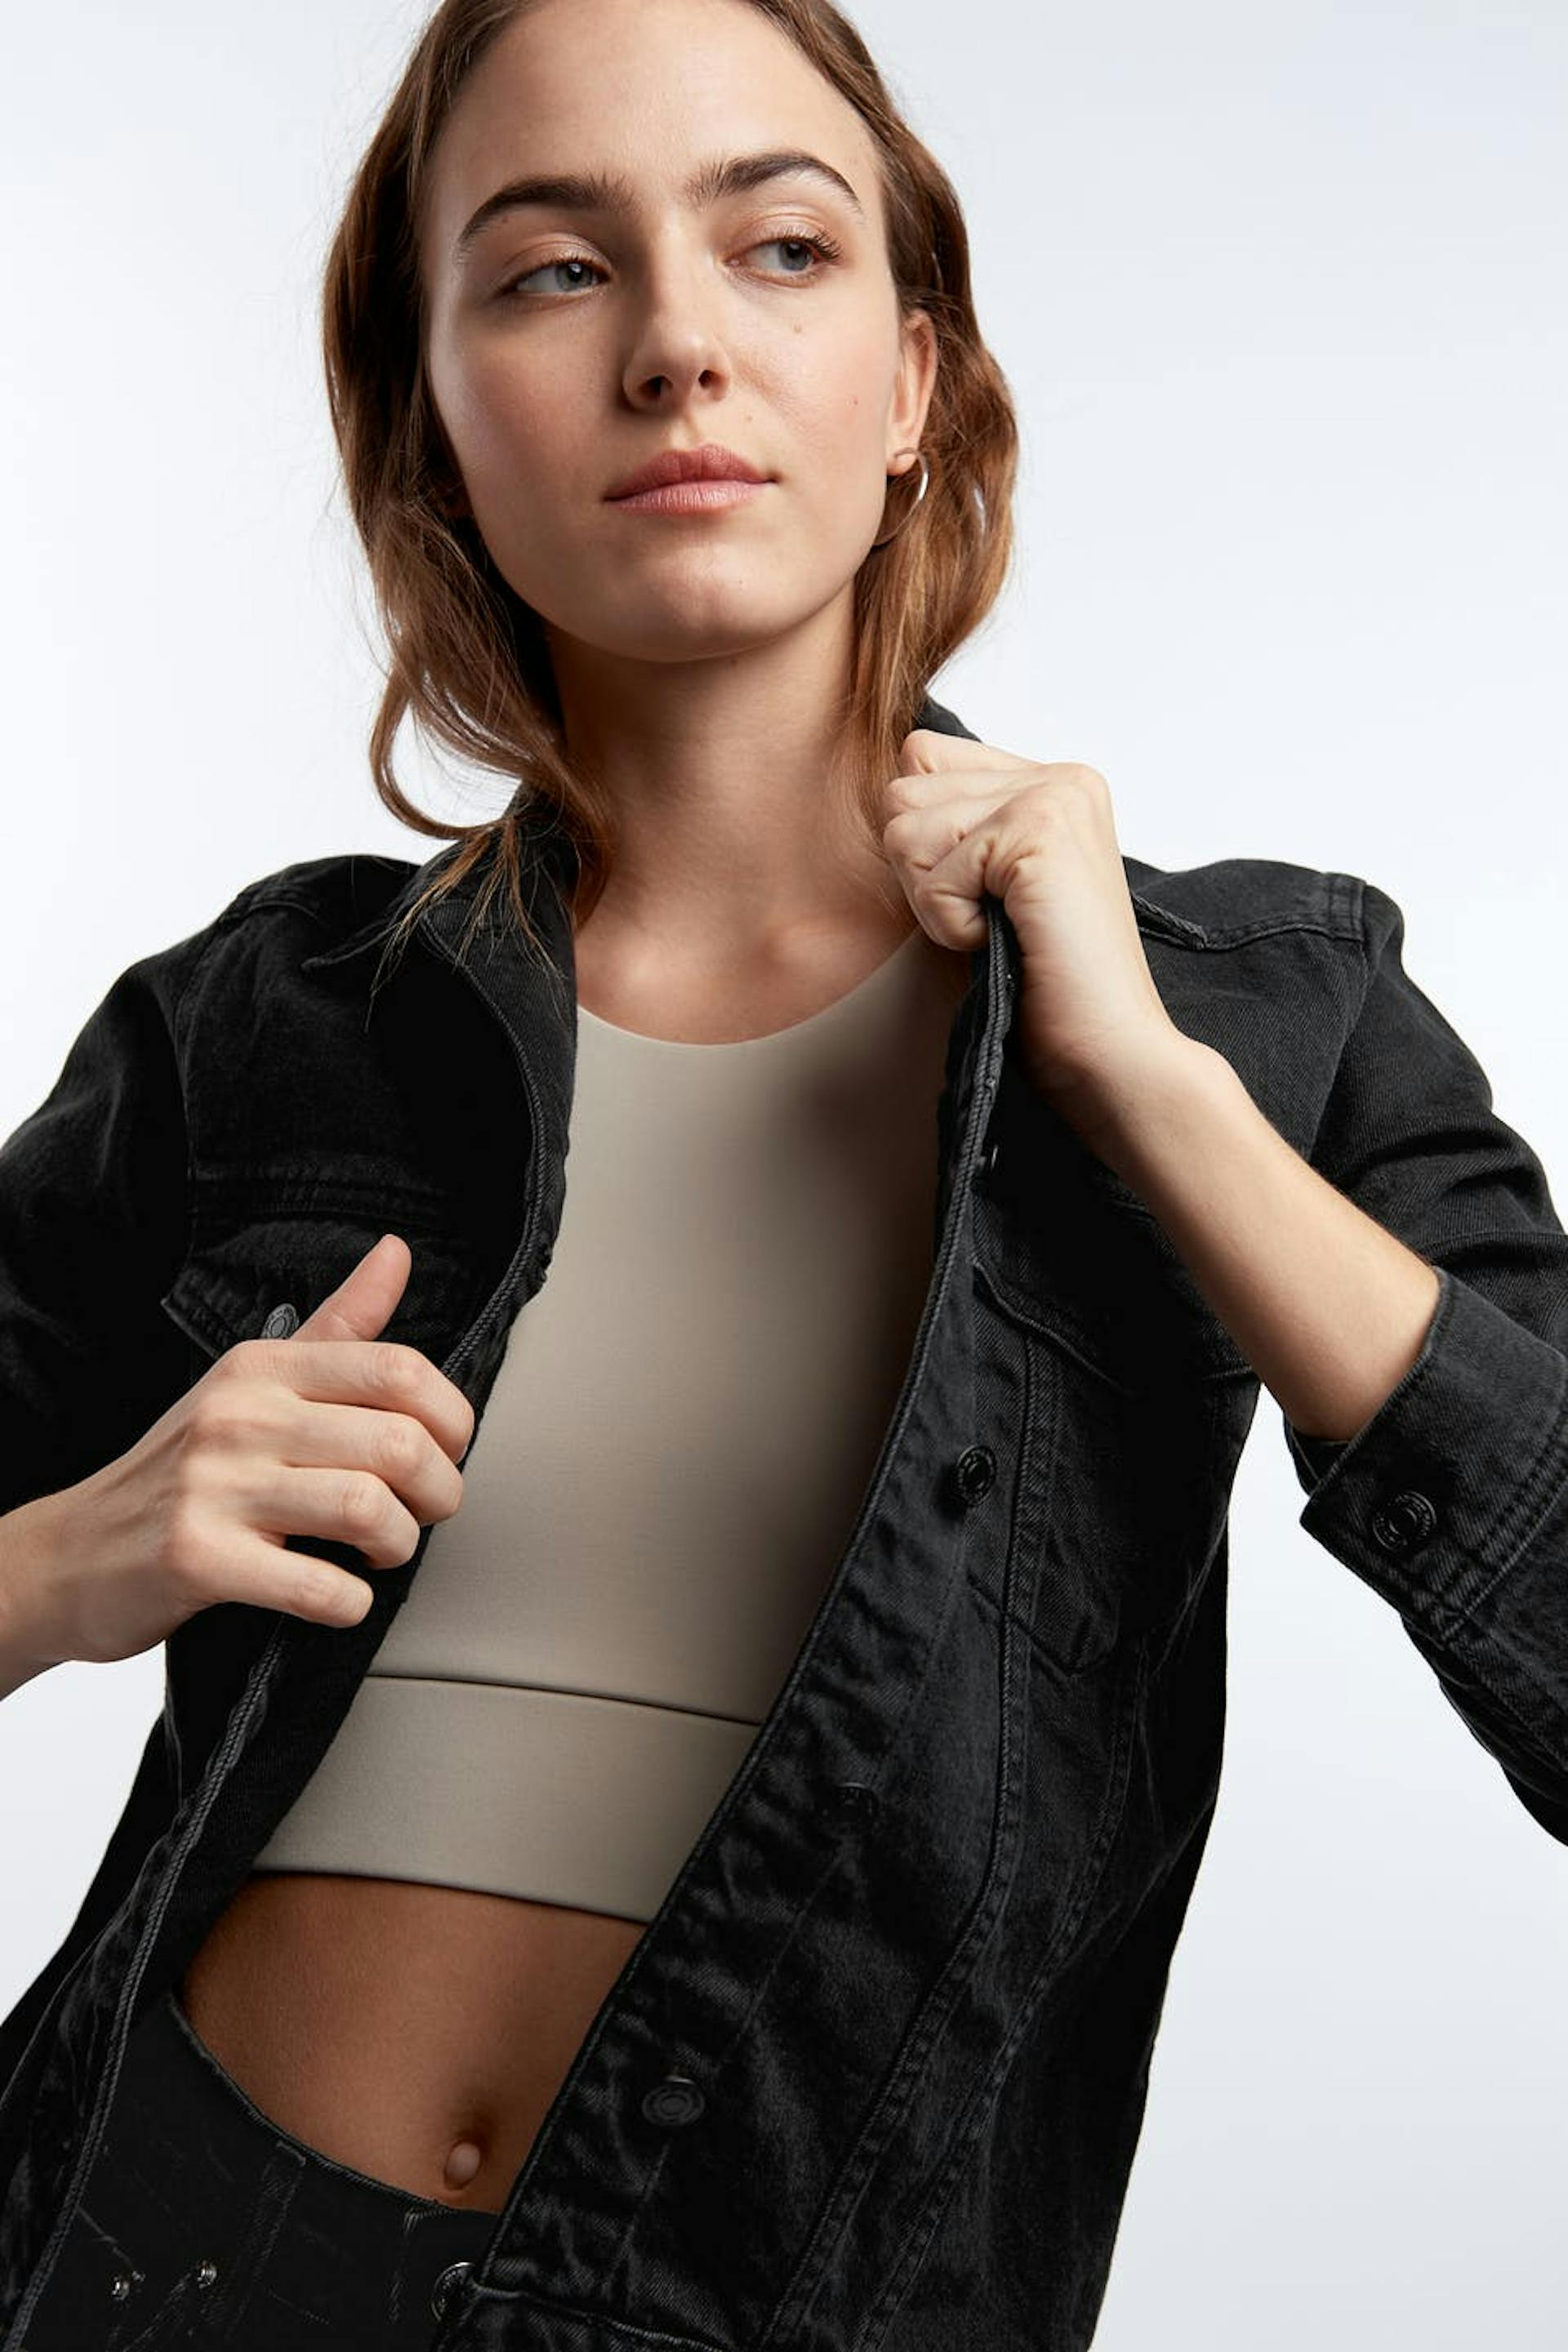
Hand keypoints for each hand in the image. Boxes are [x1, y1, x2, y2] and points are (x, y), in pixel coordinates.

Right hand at [23, 1234, 474, 1669]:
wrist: (71, 1551)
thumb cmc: (181, 1469)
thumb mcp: (253, 1384)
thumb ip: (337, 1327)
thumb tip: (398, 1252)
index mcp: (263, 1367)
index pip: (398, 1369)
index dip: (452, 1418)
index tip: (446, 1452)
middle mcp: (239, 1416)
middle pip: (398, 1443)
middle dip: (438, 1491)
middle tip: (422, 1513)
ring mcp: (214, 1487)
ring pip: (367, 1509)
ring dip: (398, 1545)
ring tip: (380, 1552)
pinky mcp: (197, 1559)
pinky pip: (315, 1586)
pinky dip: (349, 1603)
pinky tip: (340, 1597)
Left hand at [879, 730, 1189, 1141]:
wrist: (1110, 1052)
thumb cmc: (1049, 989)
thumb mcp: (994, 891)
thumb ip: (957, 829)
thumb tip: (892, 792)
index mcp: (1052, 784)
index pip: (922, 758)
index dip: (925, 841)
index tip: (985, 896)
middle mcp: (1058, 777)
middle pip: (903, 793)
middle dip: (924, 875)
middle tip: (991, 922)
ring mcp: (1053, 797)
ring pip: (905, 829)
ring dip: (936, 903)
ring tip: (1000, 933)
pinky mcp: (1038, 831)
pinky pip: (931, 873)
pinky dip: (951, 925)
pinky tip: (1002, 942)